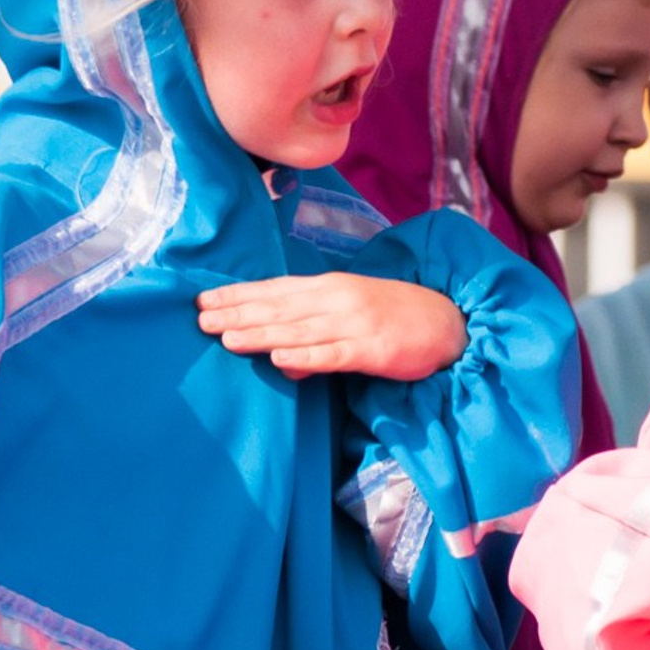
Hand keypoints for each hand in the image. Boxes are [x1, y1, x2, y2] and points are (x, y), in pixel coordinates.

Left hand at [197, 274, 467, 380]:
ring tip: (226, 337)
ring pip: (299, 330)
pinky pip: (333, 355)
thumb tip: (280, 361)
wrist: (449, 322)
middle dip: (238, 312)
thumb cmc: (395, 318)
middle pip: (278, 308)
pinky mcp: (372, 350)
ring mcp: (354, 324)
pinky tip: (280, 360)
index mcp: (329, 288)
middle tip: (200, 319)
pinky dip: (306, 358)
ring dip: (261, 333)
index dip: (238, 295)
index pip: (275, 290)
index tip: (204, 300)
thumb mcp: (349, 320)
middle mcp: (336, 300)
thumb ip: (313, 337)